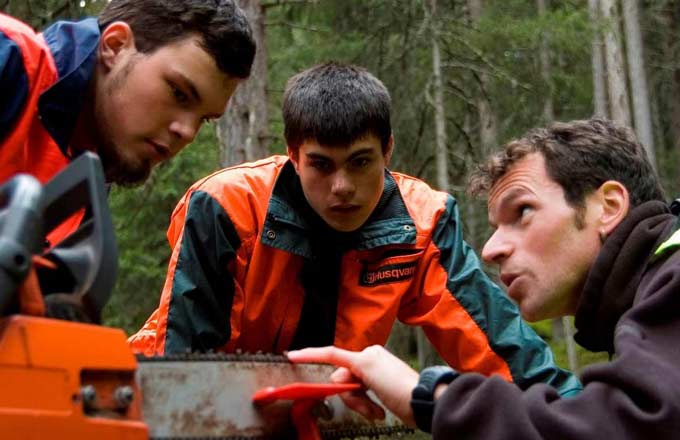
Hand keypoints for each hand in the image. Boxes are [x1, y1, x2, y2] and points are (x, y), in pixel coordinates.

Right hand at [287, 345, 418, 425]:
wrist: (421, 402)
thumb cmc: (399, 386)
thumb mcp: (368, 373)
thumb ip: (347, 372)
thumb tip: (337, 381)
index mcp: (364, 354)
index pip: (332, 353)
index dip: (311, 354)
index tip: (292, 355)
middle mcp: (367, 362)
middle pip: (341, 380)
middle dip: (350, 396)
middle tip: (365, 404)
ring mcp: (372, 377)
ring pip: (350, 392)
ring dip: (360, 405)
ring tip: (374, 412)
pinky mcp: (377, 390)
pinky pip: (361, 399)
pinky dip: (367, 408)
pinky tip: (378, 412)